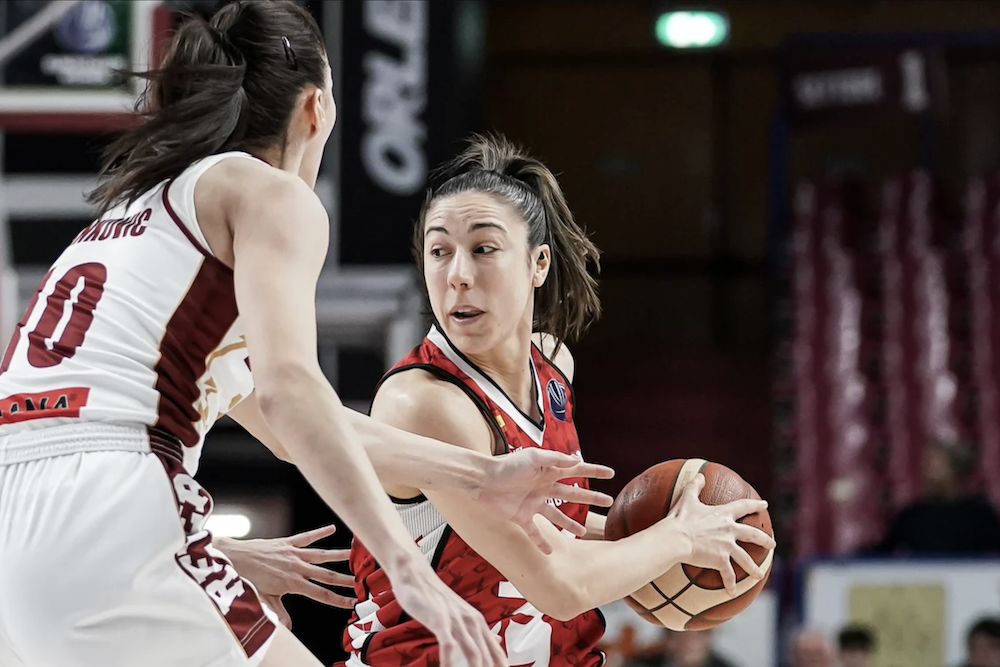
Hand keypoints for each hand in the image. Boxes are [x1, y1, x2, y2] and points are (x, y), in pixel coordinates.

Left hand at [215, 524, 355, 628]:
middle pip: (326, 575)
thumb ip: (279, 613)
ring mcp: (293, 554)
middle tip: (360, 581)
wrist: (235, 558)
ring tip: (353, 554)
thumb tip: (288, 628)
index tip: (352, 602)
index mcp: (292, 583)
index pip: (321, 594)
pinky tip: (332, 528)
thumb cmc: (247, 580)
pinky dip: (320, 532)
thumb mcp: (264, 601)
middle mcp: (297, 568)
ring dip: (338, 555)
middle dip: (344, 579)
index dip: (338, 599)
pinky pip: (306, 537)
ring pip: (320, 554)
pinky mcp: (287, 543)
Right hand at [391, 559, 507, 666]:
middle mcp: (471, 621)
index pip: (497, 653)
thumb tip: (497, 640)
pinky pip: (448, 644)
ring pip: (473, 652)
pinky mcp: (439, 619)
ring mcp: (456, 620)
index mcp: (478, 622)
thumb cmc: (436, 596)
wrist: (415, 575)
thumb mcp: (462, 613)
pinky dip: (450, 661)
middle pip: (487, 657)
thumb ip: (479, 629)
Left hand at [476, 448, 614, 553]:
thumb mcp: (533, 457)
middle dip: (591, 499)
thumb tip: (576, 461)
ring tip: (584, 532)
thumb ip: (554, 459)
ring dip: (570, 524)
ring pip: (557, 516)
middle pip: (573, 495)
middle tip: (608, 501)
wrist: (482, 480)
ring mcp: (533, 504)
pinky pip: (535, 533)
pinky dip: (542, 543)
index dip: (594, 472)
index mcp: (548, 471)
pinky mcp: (521, 517)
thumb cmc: (505, 465)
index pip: (576, 471)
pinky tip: (551, 552)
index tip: (611, 473)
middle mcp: (543, 488)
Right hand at [666, 474, 775, 595]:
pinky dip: (730, 584)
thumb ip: (694, 486)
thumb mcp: (687, 499)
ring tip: (759, 575)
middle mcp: (729, 530)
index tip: (765, 505)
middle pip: (753, 535)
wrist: (676, 538)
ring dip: (753, 568)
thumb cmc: (680, 518)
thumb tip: (700, 475)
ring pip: (746, 559)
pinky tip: (732, 592)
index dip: (755, 505)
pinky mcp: (720, 560)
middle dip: (764, 540)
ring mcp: (727, 546)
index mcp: (723, 514)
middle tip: (772, 544)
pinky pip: (728, 574)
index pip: (744, 507)